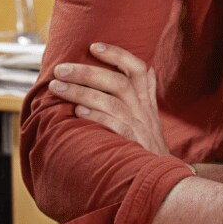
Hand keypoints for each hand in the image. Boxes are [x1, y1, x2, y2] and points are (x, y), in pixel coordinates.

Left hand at [51, 42, 165, 155]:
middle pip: (118, 82)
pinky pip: (115, 126)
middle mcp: (143, 110)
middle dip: (86, 72)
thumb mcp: (146, 116)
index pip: (138, 68)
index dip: (117, 55)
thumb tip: (118, 75)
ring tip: (57, 87)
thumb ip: (136, 95)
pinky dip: (96, 117)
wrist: (165, 177)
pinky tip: (77, 112)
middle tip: (60, 69)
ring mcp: (139, 127)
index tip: (94, 46)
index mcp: (145, 99)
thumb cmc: (145, 143)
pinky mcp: (134, 144)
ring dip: (81, 92)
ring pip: (111, 102)